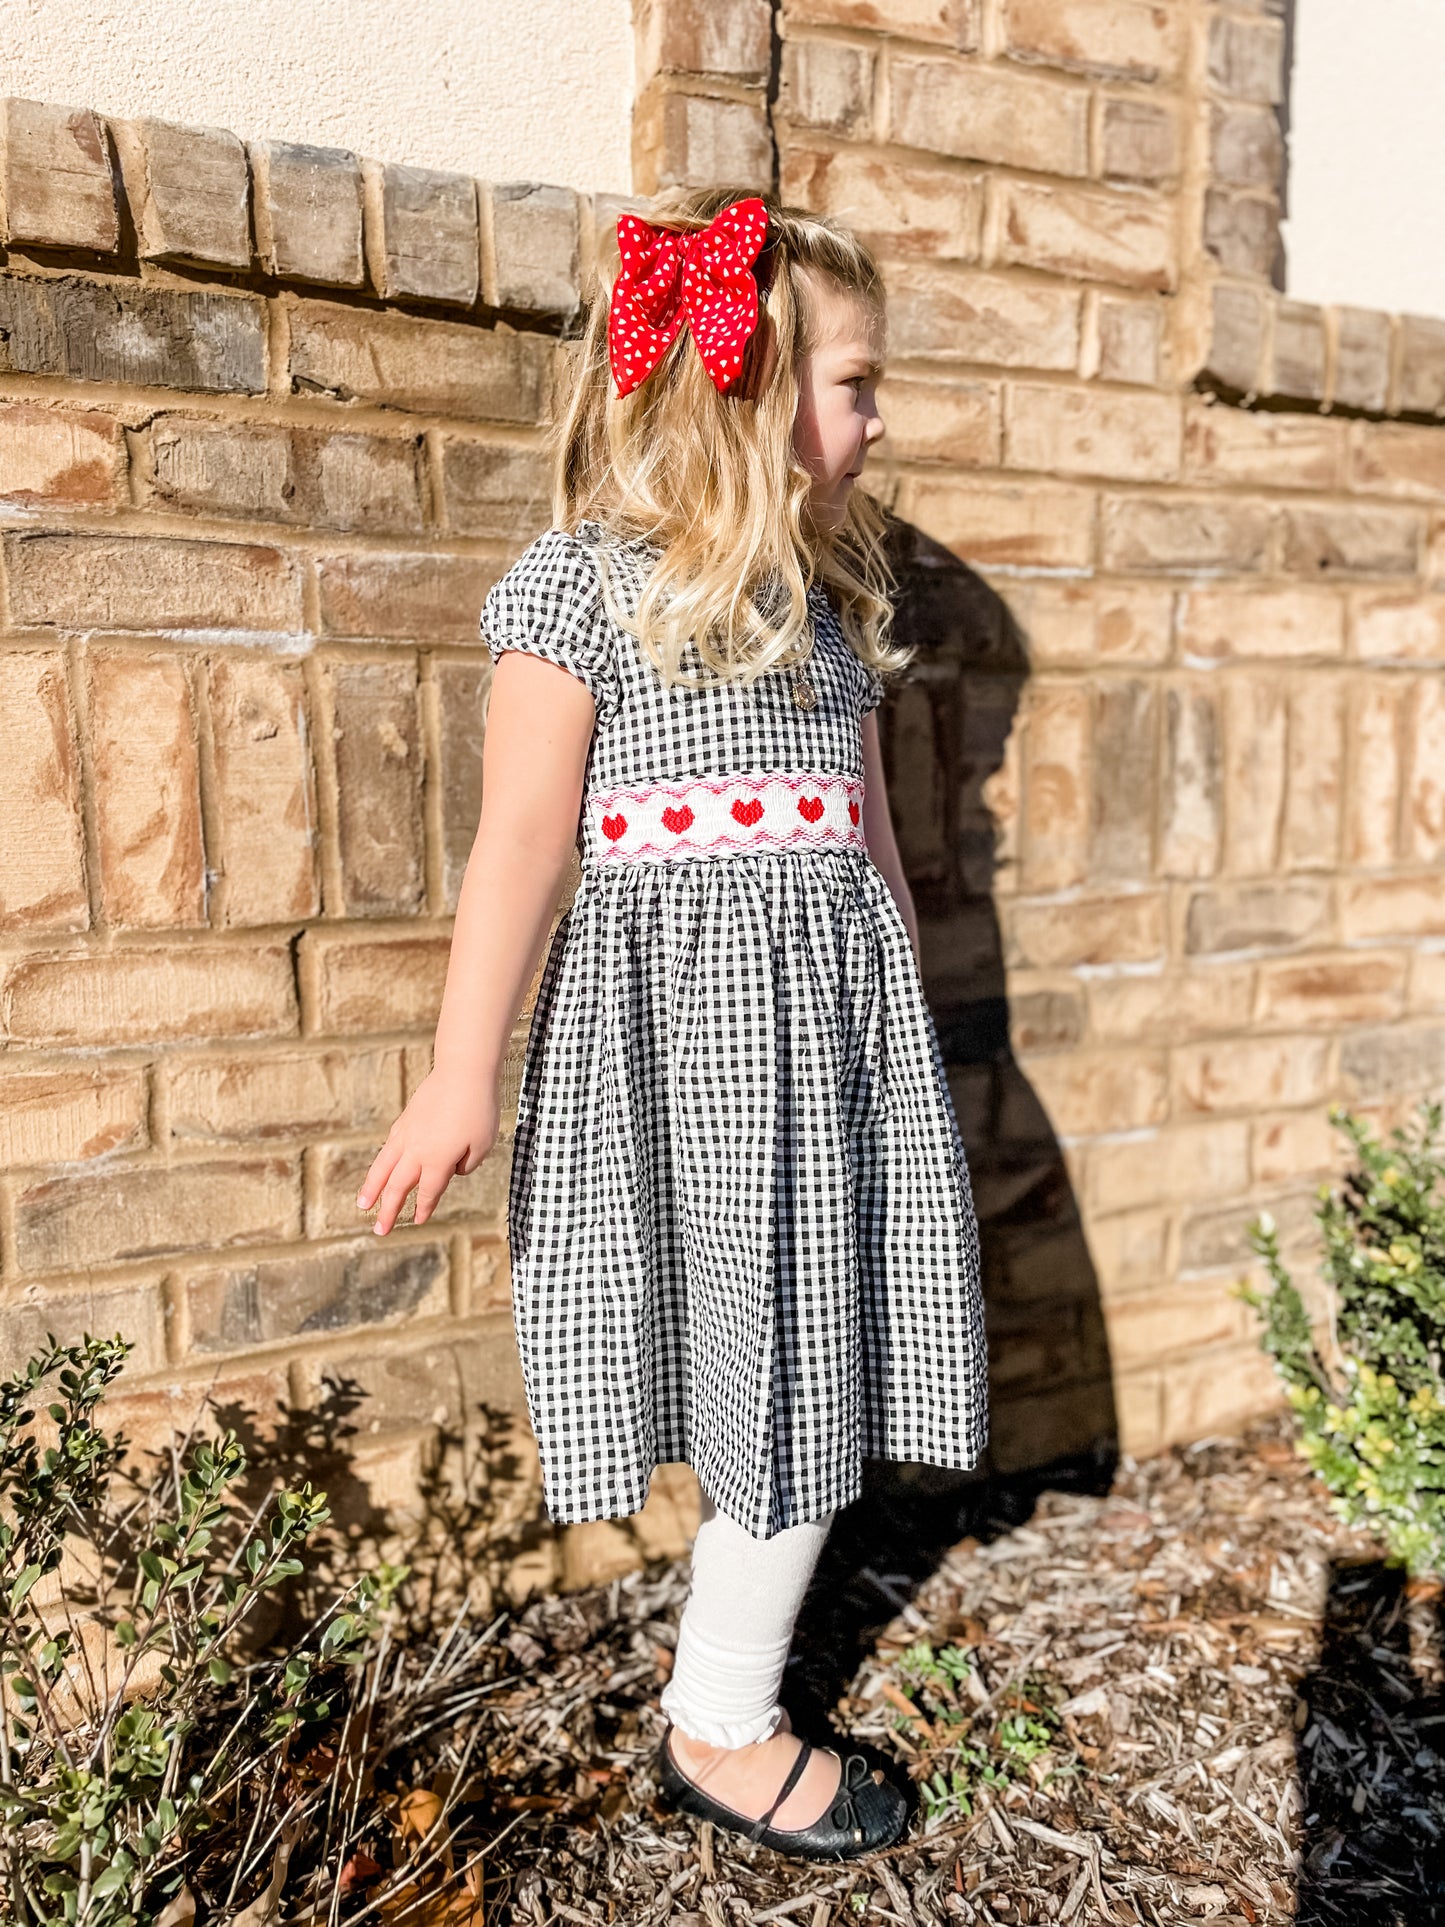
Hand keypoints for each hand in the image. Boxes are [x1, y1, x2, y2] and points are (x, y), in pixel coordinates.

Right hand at [356, 1068, 500, 1235]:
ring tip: (362, 1204)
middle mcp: (417, 1151)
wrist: (463, 1072)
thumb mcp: (484, 1144)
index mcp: (438, 1161)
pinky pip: (389, 1148)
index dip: (424, 1207)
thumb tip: (452, 1170)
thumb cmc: (478, 1109)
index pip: (429, 1192)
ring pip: (383, 1167)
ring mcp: (407, 1134)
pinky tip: (379, 1168)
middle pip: (398, 1186)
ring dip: (372, 1188)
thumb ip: (466, 1164)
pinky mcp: (405, 1120)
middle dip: (388, 1210)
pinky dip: (381, 1162)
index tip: (418, 1220)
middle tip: (379, 1231)